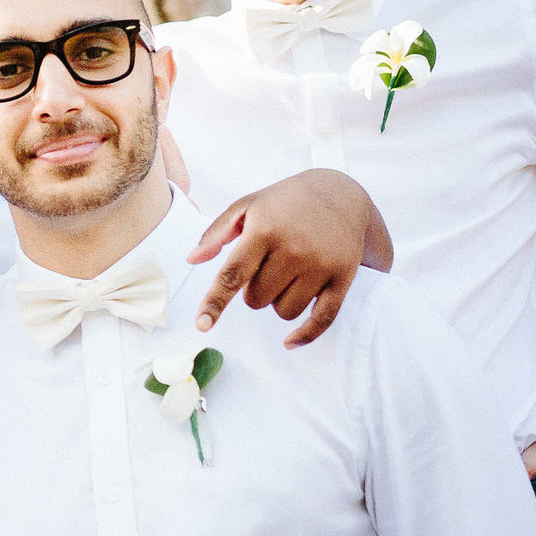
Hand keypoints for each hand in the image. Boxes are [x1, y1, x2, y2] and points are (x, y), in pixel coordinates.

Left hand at [186, 169, 377, 345]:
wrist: (341, 193)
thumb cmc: (285, 202)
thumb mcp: (248, 205)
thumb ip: (217, 232)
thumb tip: (193, 259)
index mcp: (265, 230)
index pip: (233, 274)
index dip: (215, 302)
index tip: (202, 324)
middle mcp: (294, 249)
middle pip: (257, 300)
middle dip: (254, 291)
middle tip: (266, 267)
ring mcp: (320, 265)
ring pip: (284, 312)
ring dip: (279, 302)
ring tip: (287, 275)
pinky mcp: (343, 277)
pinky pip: (322, 319)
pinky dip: (304, 334)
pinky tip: (289, 342)